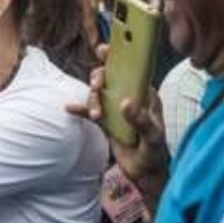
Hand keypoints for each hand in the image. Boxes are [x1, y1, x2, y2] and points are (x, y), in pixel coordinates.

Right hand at [66, 45, 168, 185]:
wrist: (143, 172)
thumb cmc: (154, 151)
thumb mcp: (152, 136)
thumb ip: (140, 120)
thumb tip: (125, 103)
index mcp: (145, 93)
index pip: (132, 69)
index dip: (119, 55)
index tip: (104, 49)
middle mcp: (129, 95)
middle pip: (110, 77)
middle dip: (100, 77)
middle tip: (97, 86)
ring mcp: (116, 107)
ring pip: (98, 93)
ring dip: (93, 100)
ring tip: (96, 115)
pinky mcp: (105, 120)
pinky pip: (89, 111)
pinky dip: (79, 109)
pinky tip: (69, 108)